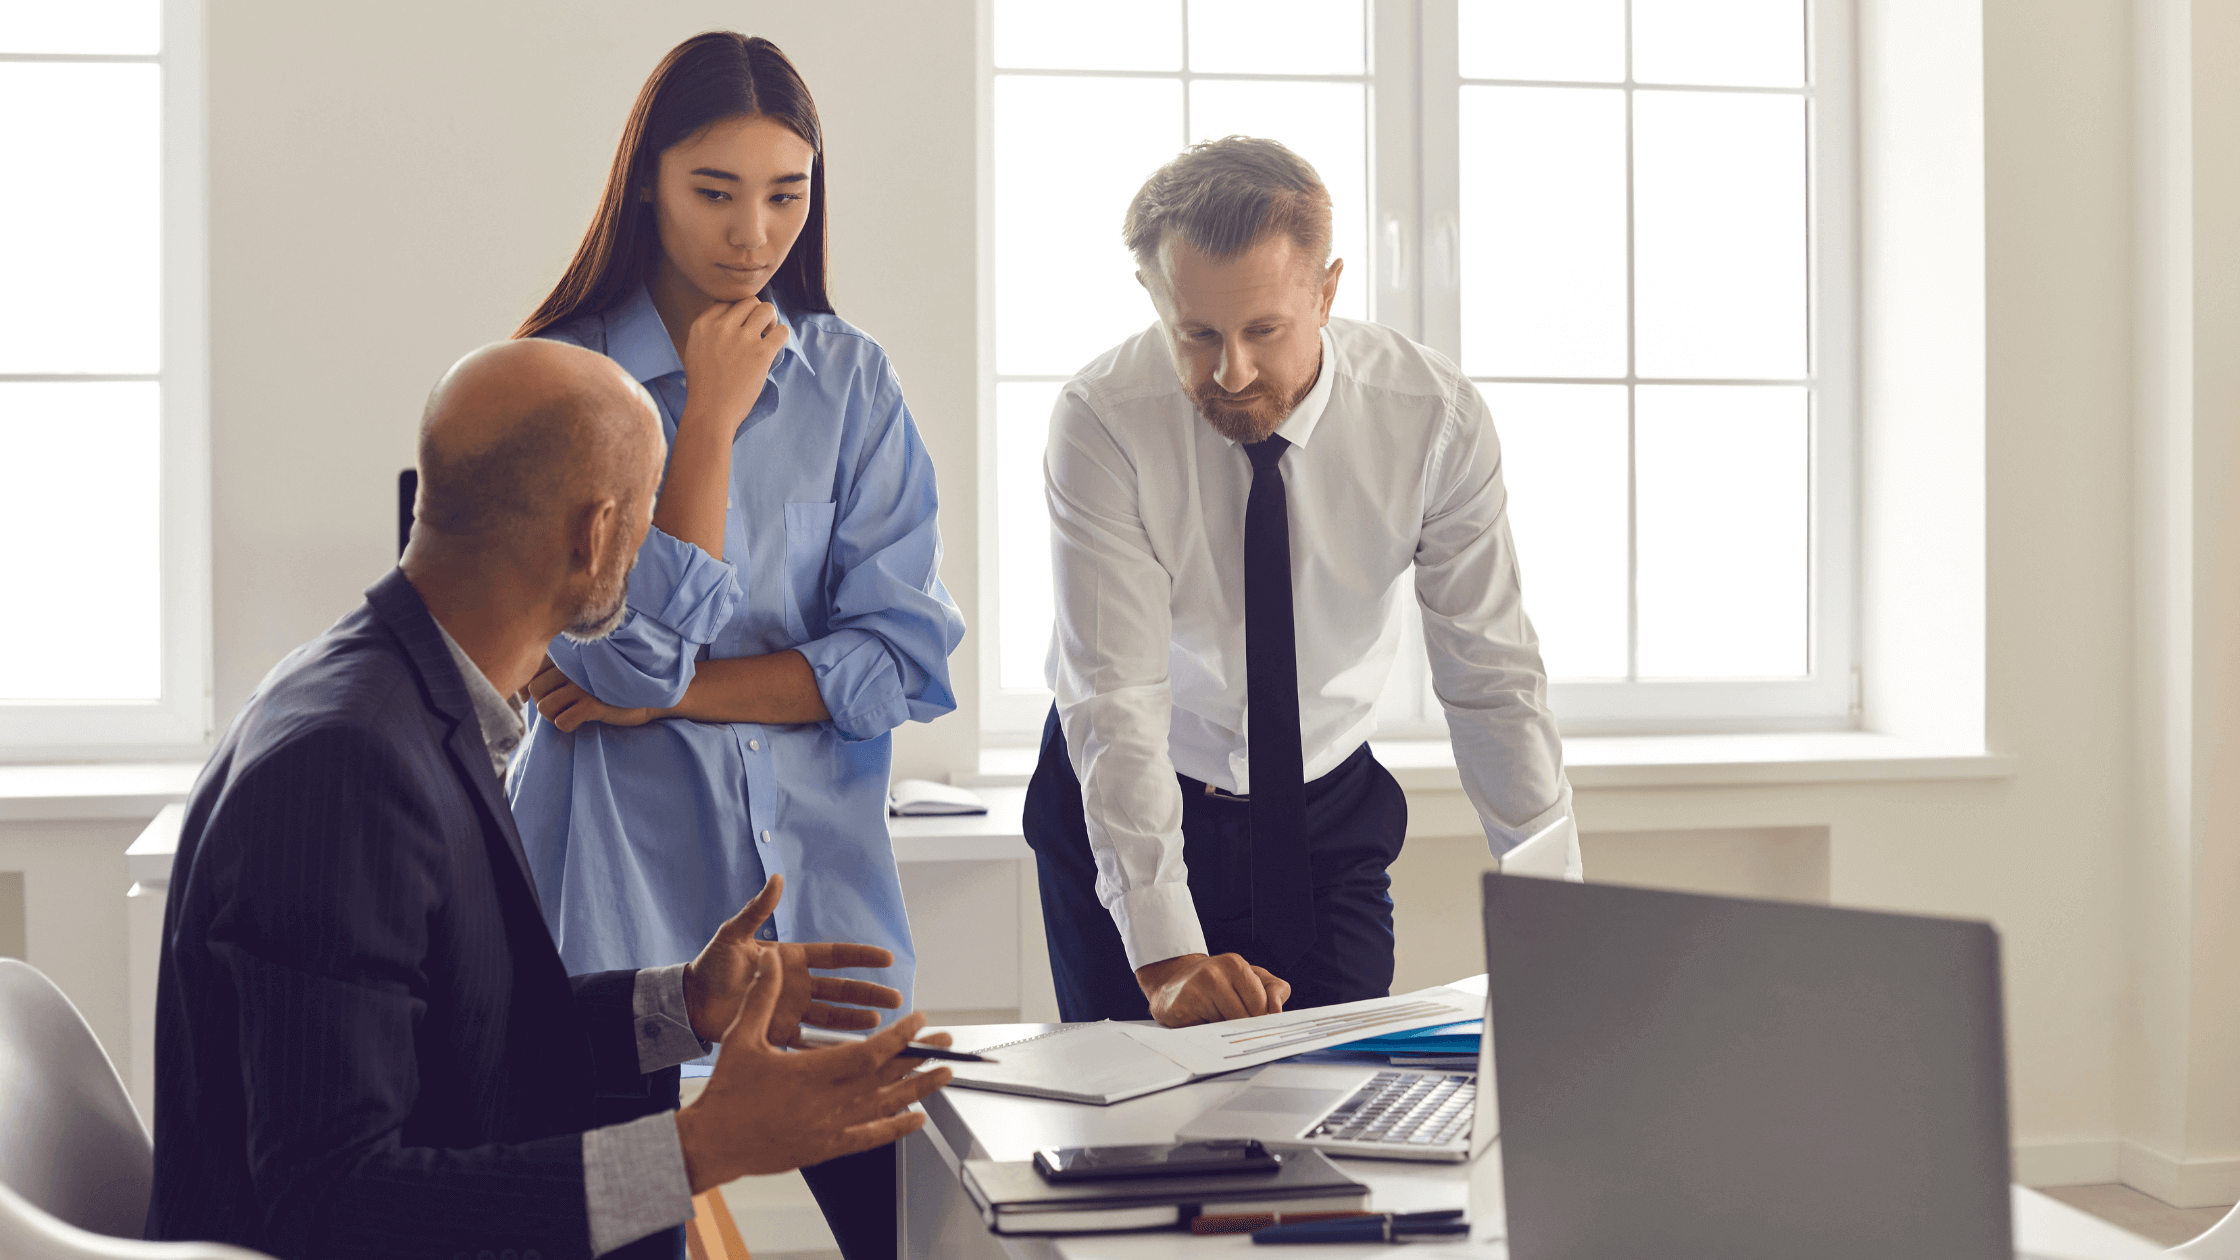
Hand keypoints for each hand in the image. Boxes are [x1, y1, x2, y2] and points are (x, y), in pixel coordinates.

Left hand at [525, 656, 655, 731]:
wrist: (647, 696)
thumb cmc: (607, 687)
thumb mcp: (580, 674)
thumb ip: (552, 676)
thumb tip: (520, 695)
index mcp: (568, 656)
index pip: (531, 673)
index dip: (530, 691)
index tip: (545, 697)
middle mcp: (573, 666)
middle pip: (535, 691)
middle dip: (545, 704)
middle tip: (564, 706)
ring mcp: (582, 684)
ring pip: (545, 707)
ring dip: (556, 716)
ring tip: (573, 713)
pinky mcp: (593, 703)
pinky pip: (562, 721)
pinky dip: (568, 725)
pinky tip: (582, 720)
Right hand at [673, 958, 951, 1190]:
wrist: (712, 1143)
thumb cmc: (727, 1090)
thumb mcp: (741, 1037)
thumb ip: (762, 996)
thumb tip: (770, 960)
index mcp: (811, 1073)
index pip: (870, 1053)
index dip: (899, 1036)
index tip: (918, 1020)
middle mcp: (827, 1103)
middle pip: (887, 1078)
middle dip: (919, 1058)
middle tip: (947, 1043)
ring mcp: (829, 1129)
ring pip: (885, 1107)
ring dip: (919, 1090)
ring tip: (945, 1076)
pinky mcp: (826, 1148)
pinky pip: (870, 1137)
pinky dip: (897, 1127)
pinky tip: (918, 1118)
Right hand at [679, 297, 788, 430]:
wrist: (710, 412)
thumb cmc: (704, 387)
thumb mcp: (695, 349)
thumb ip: (710, 332)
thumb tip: (731, 319)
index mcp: (702, 324)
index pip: (727, 302)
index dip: (739, 313)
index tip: (741, 327)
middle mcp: (722, 326)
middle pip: (749, 301)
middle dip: (757, 313)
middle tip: (759, 330)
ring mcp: (742, 338)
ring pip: (766, 309)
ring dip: (771, 320)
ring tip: (768, 335)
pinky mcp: (761, 353)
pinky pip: (781, 331)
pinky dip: (782, 335)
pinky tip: (776, 345)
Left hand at [683, 873, 903, 1047]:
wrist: (689, 1004)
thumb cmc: (710, 966)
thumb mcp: (733, 934)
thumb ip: (757, 910)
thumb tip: (777, 879)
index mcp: (791, 959)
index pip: (834, 956)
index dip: (861, 957)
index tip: (887, 959)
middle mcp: (797, 985)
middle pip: (841, 989)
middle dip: (869, 993)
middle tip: (897, 998)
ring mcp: (790, 1010)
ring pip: (832, 1016)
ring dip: (856, 1019)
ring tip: (880, 1023)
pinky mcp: (778, 1033)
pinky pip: (810, 1041)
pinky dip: (829, 1046)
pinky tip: (849, 1051)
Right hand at [1135, 952, 1291, 1027]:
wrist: (1172, 985)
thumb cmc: (1214, 984)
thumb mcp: (1249, 979)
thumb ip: (1273, 989)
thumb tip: (1277, 1010)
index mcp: (1235, 964)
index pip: (1262, 1005)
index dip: (1261, 1020)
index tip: (1259, 1027)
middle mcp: (1215, 971)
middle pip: (1246, 1017)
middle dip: (1243, 1027)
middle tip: (1231, 1022)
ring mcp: (1197, 987)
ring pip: (1227, 1026)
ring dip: (1224, 1030)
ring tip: (1213, 1017)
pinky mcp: (1182, 1004)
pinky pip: (1206, 1032)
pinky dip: (1207, 1033)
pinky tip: (1200, 1020)